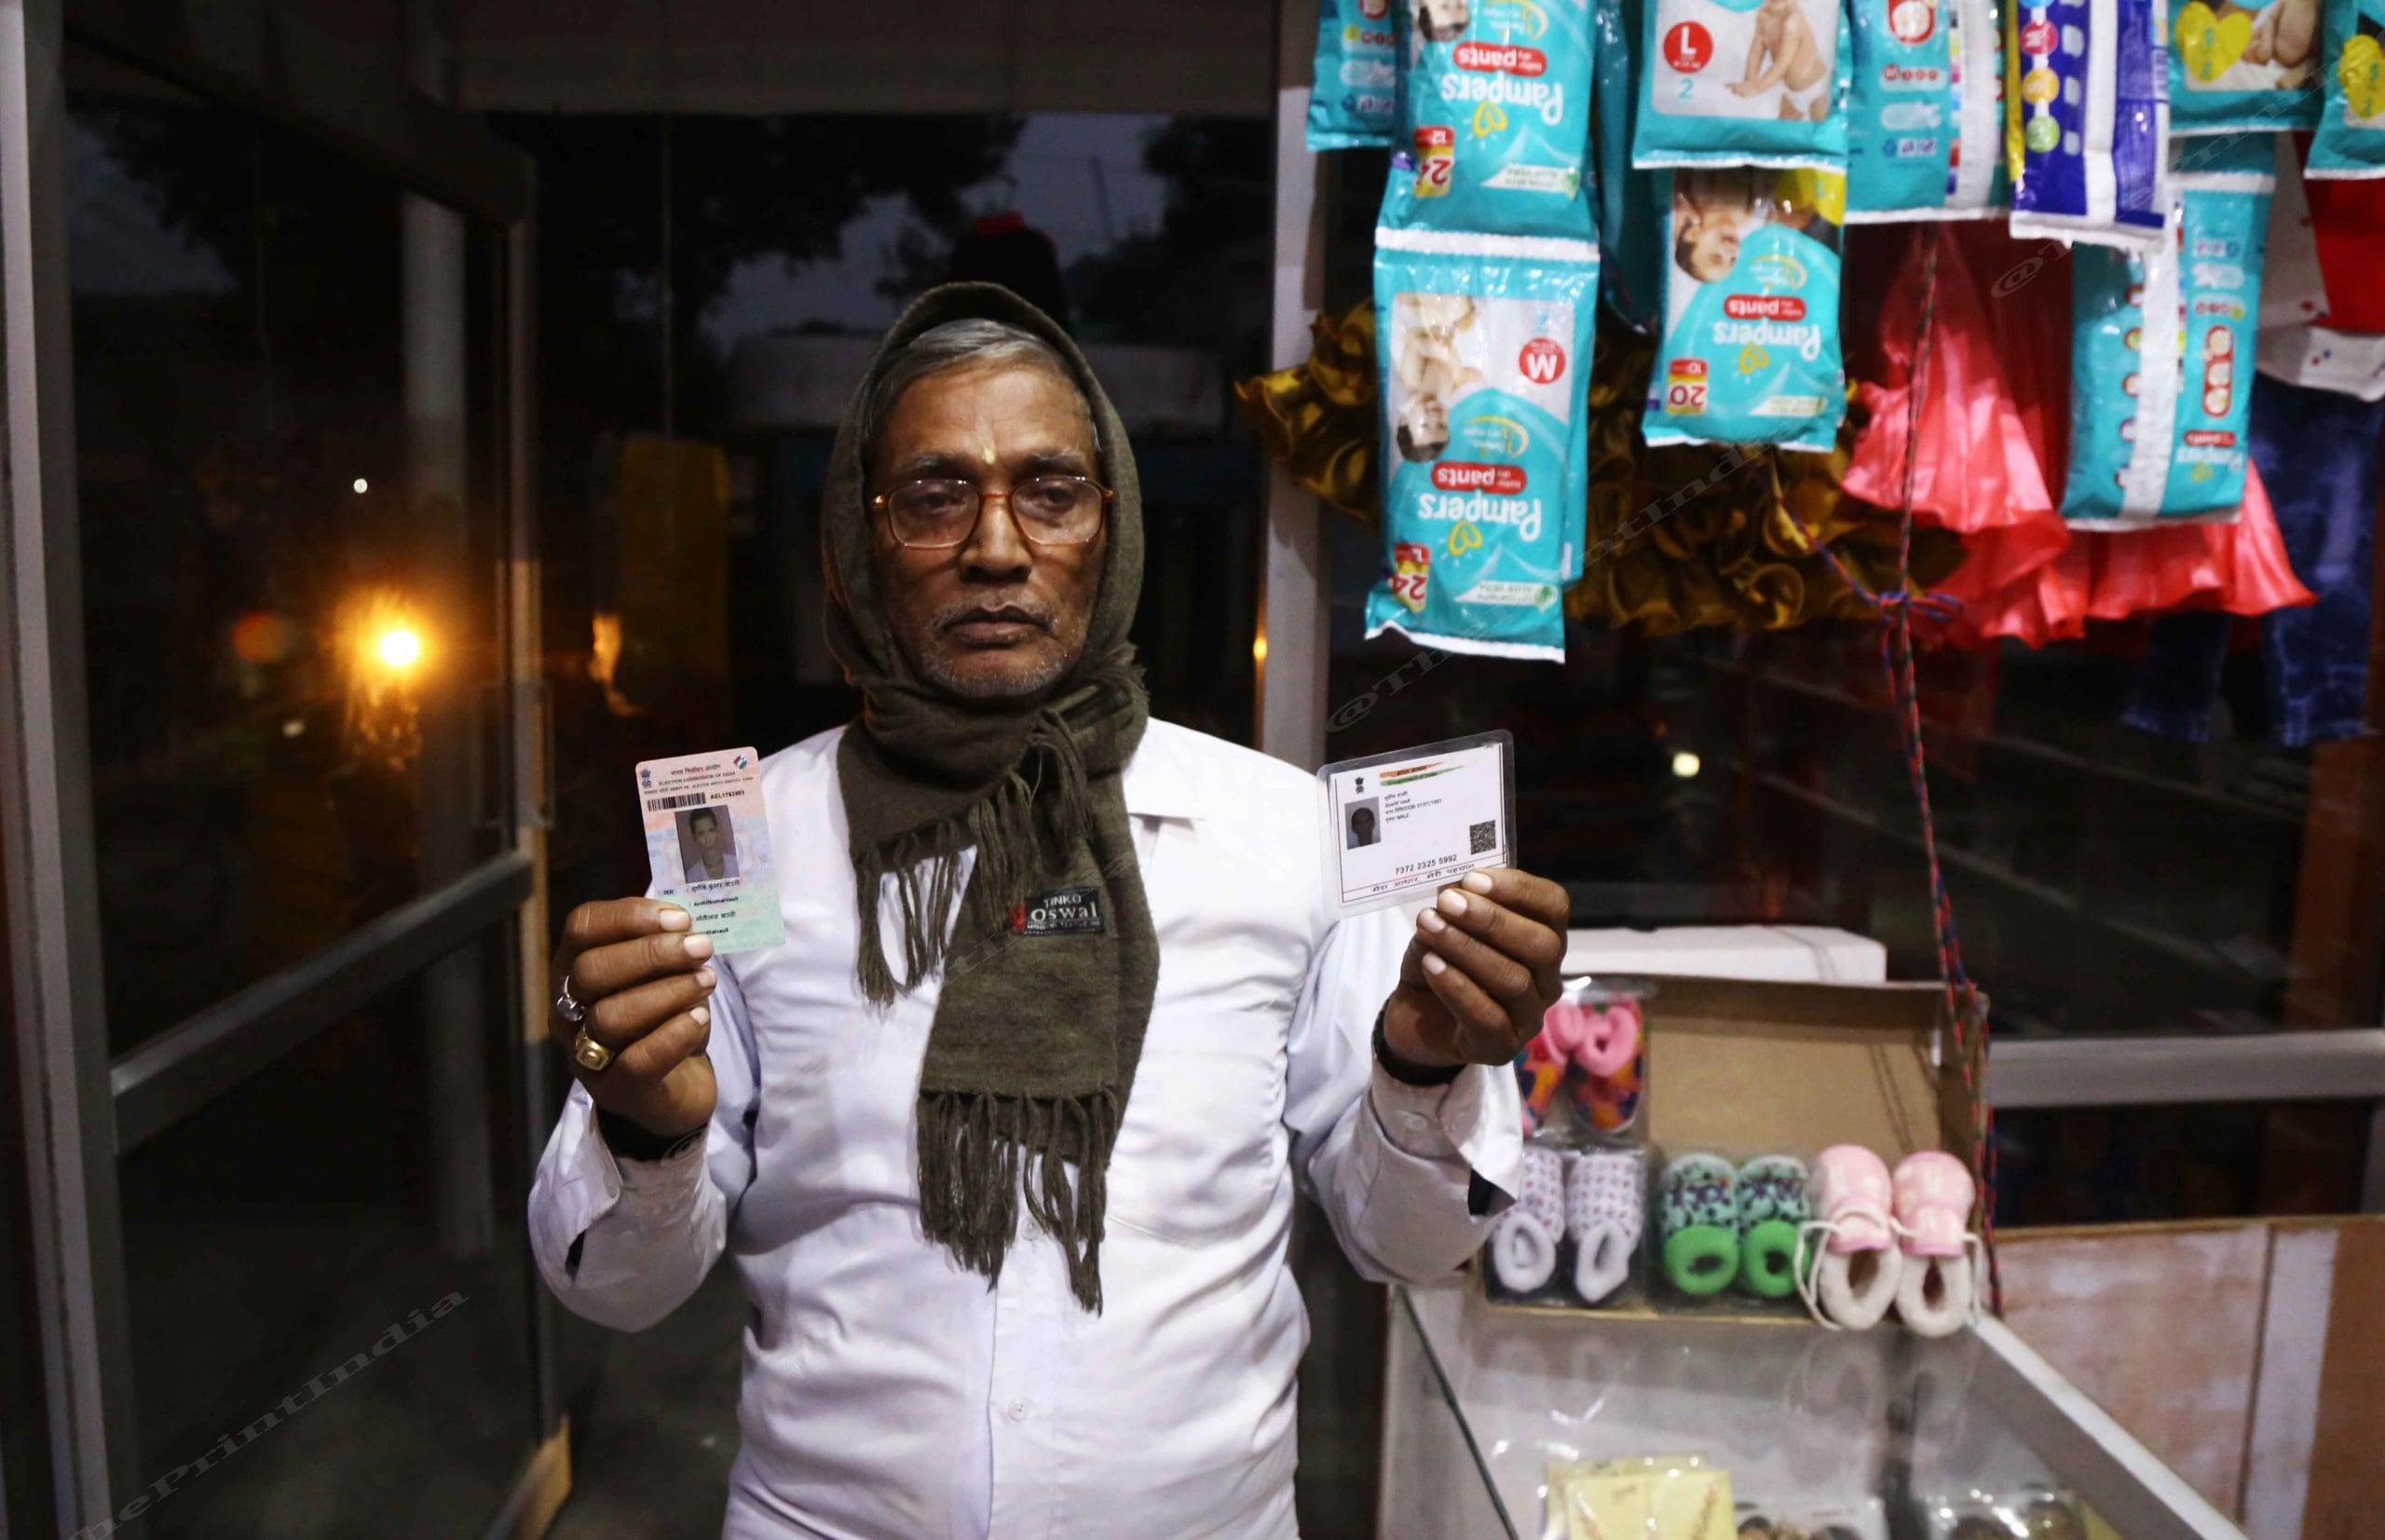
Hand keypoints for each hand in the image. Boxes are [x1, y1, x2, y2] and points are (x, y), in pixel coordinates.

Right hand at [549, 898, 717, 1138]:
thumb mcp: (664, 973)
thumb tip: (684, 923)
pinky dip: (673, 1035)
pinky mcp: (614, 1091)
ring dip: (668, 992)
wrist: (676, 1088)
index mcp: (574, 968)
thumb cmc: (666, 1018)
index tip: (680, 918)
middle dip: (651, 953)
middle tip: (701, 947)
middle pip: (590, 972)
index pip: (582, 928)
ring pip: (610, 1017)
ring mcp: (584, 1055)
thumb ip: (666, 944)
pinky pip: (635, 1062)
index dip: (628, 916)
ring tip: (706, 981)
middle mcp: (569, 1010)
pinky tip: (700, 1018)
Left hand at [1382, 867, 1568, 1069]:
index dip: (1518, 889)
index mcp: (1544, 938)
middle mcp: (1547, 979)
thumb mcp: (1444, 925)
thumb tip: (1452, 890)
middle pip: (1542, 946)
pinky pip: (1488, 1018)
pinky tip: (1430, 965)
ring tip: (1429, 927)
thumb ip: (1454, 908)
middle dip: (1492, 920)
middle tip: (1447, 902)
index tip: (1472, 879)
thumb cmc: (1440, 961)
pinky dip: (1457, 987)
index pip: (1553, 907)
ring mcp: (1529, 1017)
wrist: (1414, 1017)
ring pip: (1514, 981)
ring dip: (1467, 949)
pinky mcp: (1502, 1047)